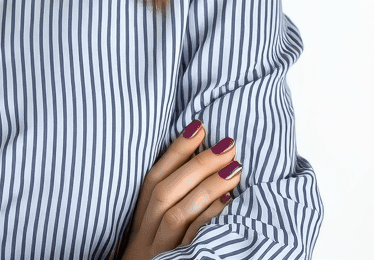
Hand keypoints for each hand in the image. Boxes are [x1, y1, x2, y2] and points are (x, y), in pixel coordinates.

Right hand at [117, 121, 240, 259]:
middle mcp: (144, 237)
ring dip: (207, 186)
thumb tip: (200, 172)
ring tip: (235, 167)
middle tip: (227, 144)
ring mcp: (159, 254)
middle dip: (196, 164)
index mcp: (138, 224)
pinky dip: (209, 219)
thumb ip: (168, 209)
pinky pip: (192, 241)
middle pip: (165, 192)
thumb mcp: (152, 238)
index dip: (174, 151)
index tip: (199, 126)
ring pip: (177, 213)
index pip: (152, 179)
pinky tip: (228, 204)